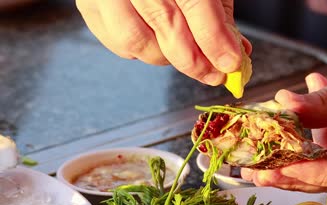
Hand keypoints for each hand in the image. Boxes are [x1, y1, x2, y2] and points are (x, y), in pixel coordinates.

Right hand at [76, 0, 251, 85]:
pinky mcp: (90, 5)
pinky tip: (157, 42)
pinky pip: (116, 43)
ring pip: (137, 42)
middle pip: (165, 26)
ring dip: (166, 58)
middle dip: (195, 61)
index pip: (194, 4)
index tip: (230, 64)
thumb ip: (219, 14)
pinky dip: (142, 52)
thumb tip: (234, 52)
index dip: (214, 40)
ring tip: (185, 55)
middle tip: (214, 74)